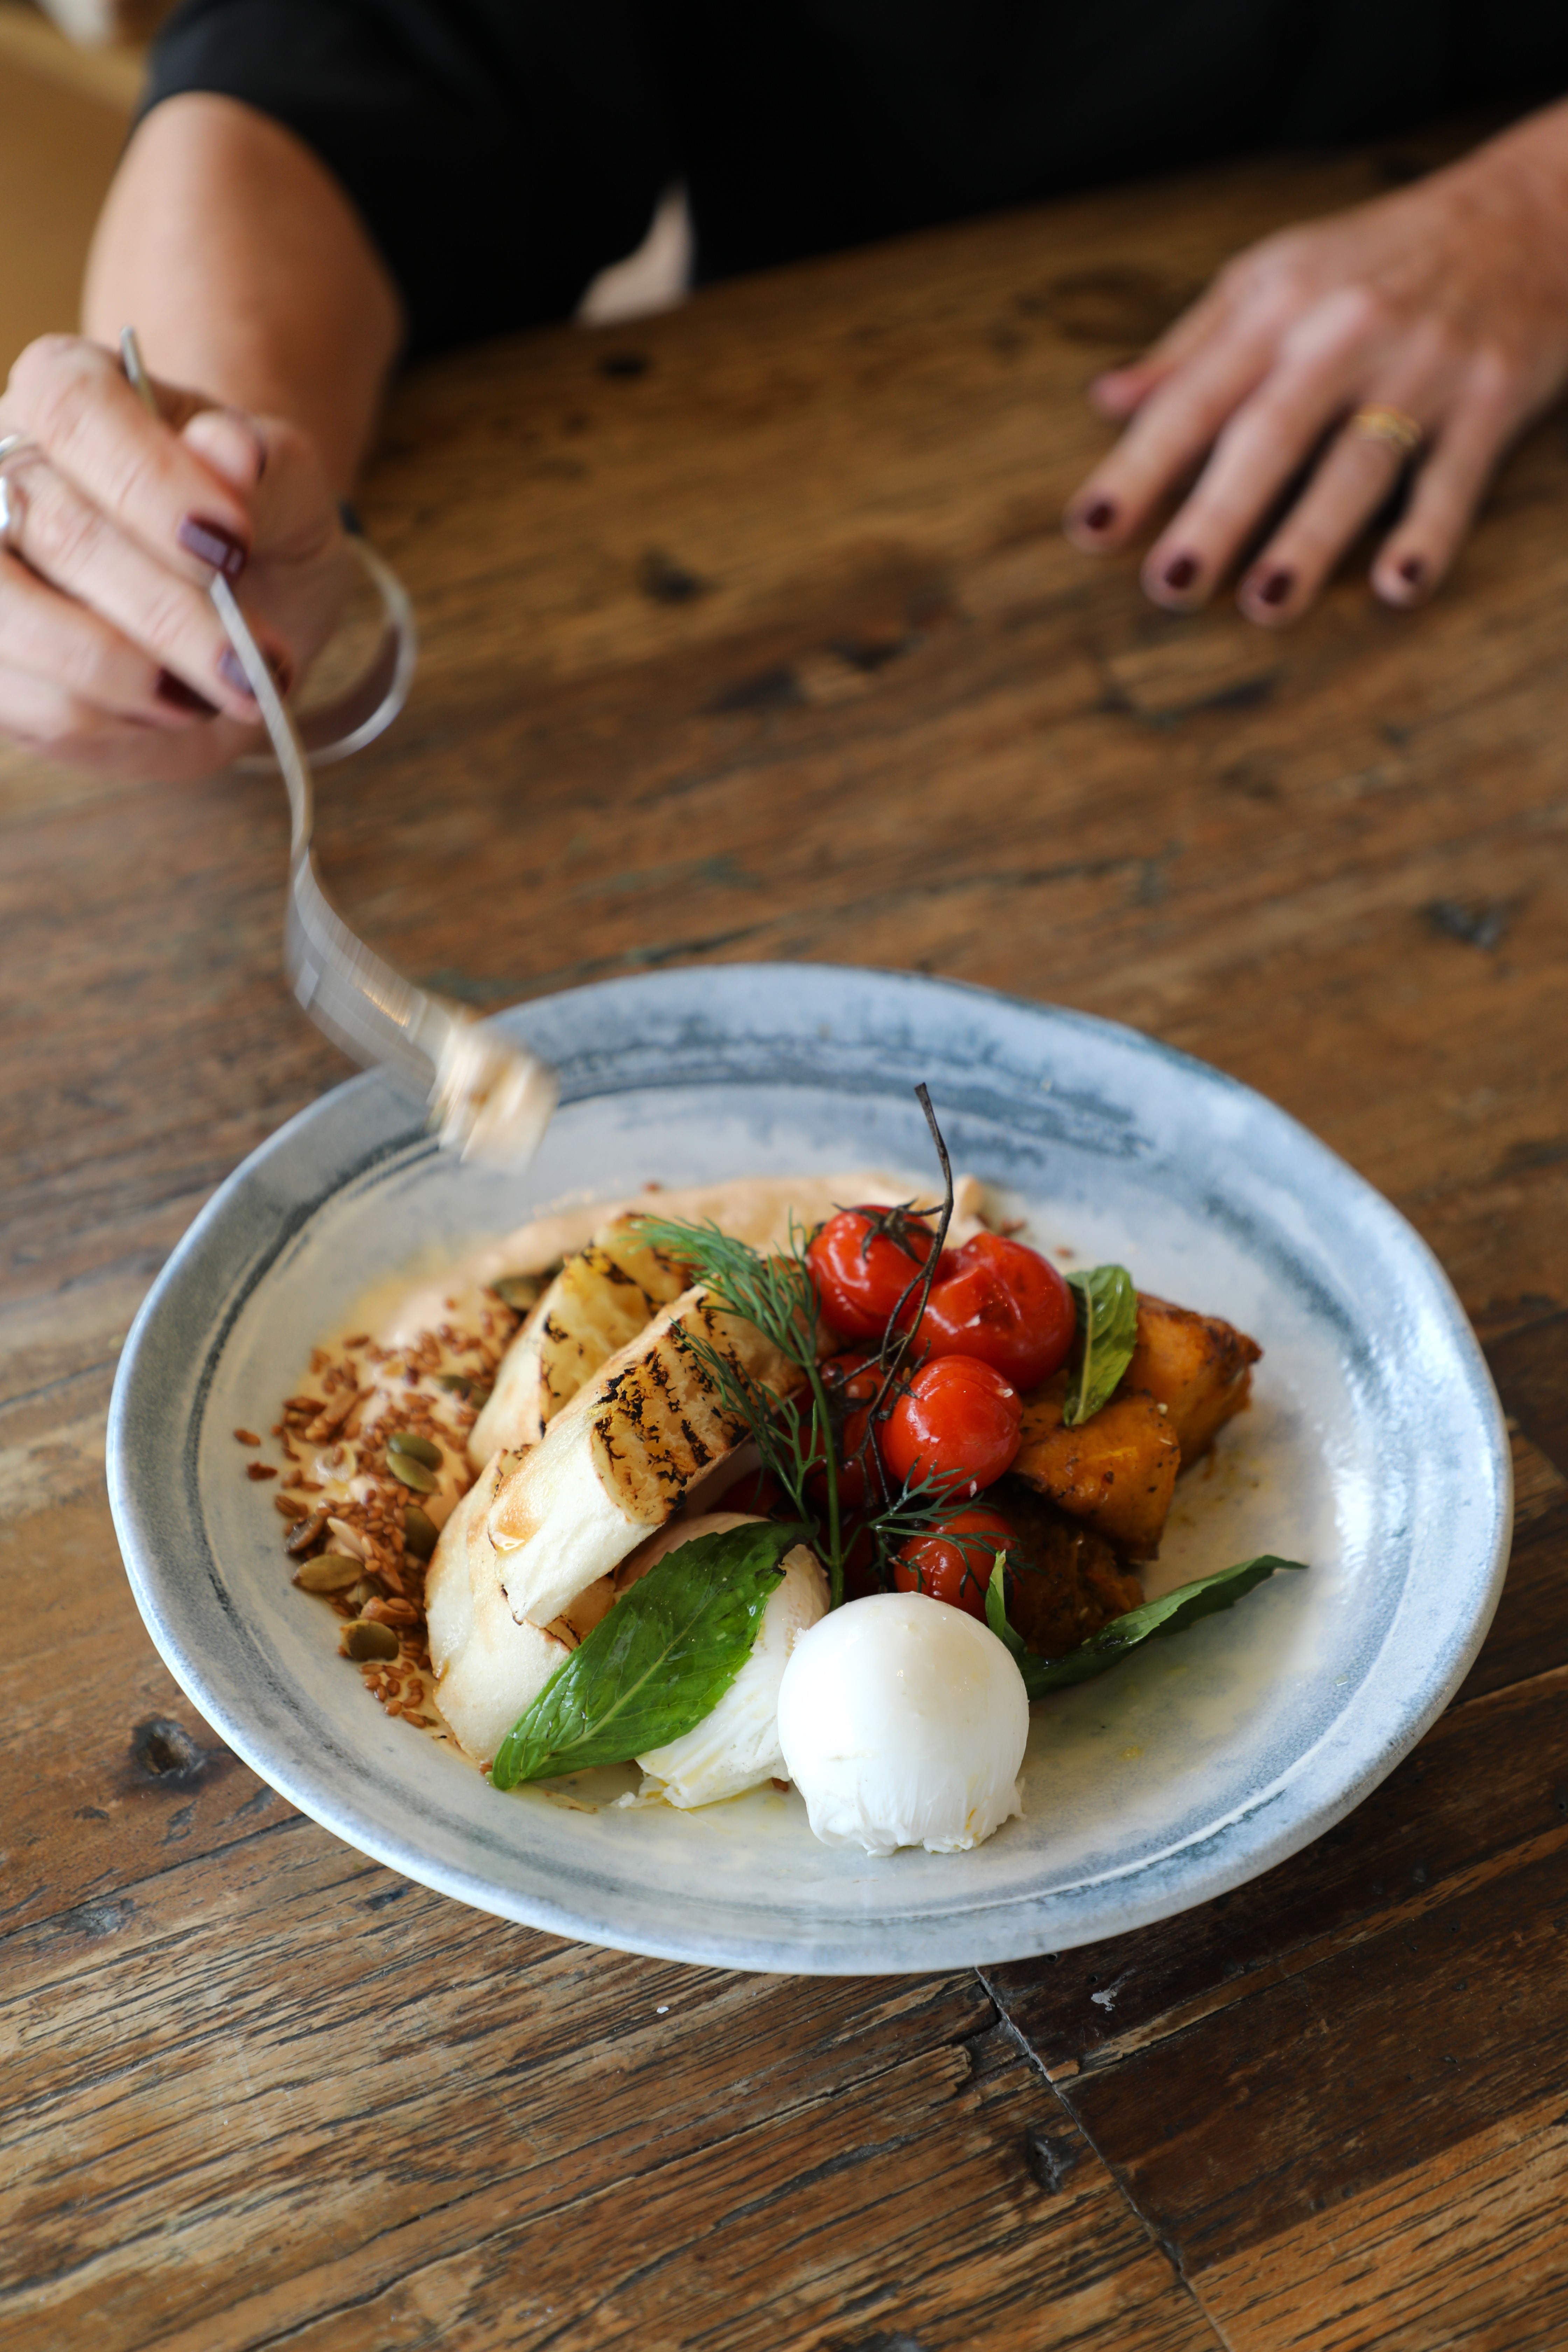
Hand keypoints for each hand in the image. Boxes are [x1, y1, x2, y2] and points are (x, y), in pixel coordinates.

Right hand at [0, 334, 351, 776]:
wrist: (243, 593)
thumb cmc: (256, 520)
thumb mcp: (289, 483)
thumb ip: (265, 466)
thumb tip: (231, 451)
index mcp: (64, 389)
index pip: (74, 413)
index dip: (150, 483)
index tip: (234, 546)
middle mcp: (0, 473)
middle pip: (57, 531)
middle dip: (168, 613)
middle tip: (254, 665)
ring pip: (21, 628)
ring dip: (138, 678)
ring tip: (226, 691)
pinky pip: (40, 707)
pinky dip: (121, 721)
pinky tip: (178, 707)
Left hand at [1062, 109, 1567, 624]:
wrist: (1529, 210)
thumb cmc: (1378, 258)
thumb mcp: (1275, 275)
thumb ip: (1192, 347)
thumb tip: (1106, 401)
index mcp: (1278, 306)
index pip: (1193, 398)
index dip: (1139, 465)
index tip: (1090, 528)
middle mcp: (1345, 334)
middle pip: (1270, 435)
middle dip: (1217, 513)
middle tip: (1171, 585)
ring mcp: (1423, 368)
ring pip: (1357, 465)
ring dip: (1312, 539)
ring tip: (1267, 603)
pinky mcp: (1493, 396)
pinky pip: (1455, 477)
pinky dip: (1430, 534)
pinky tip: (1399, 587)